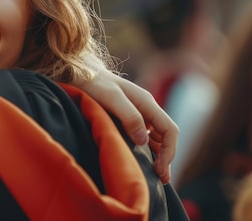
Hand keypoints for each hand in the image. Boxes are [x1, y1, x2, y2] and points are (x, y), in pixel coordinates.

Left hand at [83, 67, 177, 183]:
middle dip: (167, 157)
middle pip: (166, 135)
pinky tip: (142, 160)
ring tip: (155, 174)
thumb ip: (129, 116)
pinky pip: (145, 135)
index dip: (170, 151)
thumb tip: (144, 141)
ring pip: (157, 137)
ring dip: (159, 155)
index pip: (170, 130)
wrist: (80, 73)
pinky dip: (148, 149)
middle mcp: (146, 107)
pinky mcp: (129, 117)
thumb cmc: (94, 84)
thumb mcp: (111, 98)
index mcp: (147, 102)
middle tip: (160, 178)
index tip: (160, 169)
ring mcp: (139, 112)